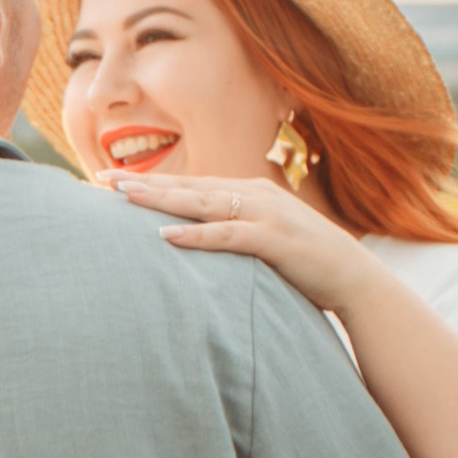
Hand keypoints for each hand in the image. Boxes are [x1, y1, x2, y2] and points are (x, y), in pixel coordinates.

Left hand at [104, 165, 369, 315]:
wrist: (354, 277)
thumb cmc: (305, 263)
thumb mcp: (263, 241)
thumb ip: (233, 234)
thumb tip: (195, 240)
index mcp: (249, 194)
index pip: (191, 185)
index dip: (152, 182)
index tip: (113, 181)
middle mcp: (254, 196)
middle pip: (189, 187)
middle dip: (145, 183)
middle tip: (103, 180)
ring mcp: (265, 215)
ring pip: (202, 204)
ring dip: (162, 200)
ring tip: (124, 198)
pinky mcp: (274, 240)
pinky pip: (227, 235)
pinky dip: (196, 234)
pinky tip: (166, 235)